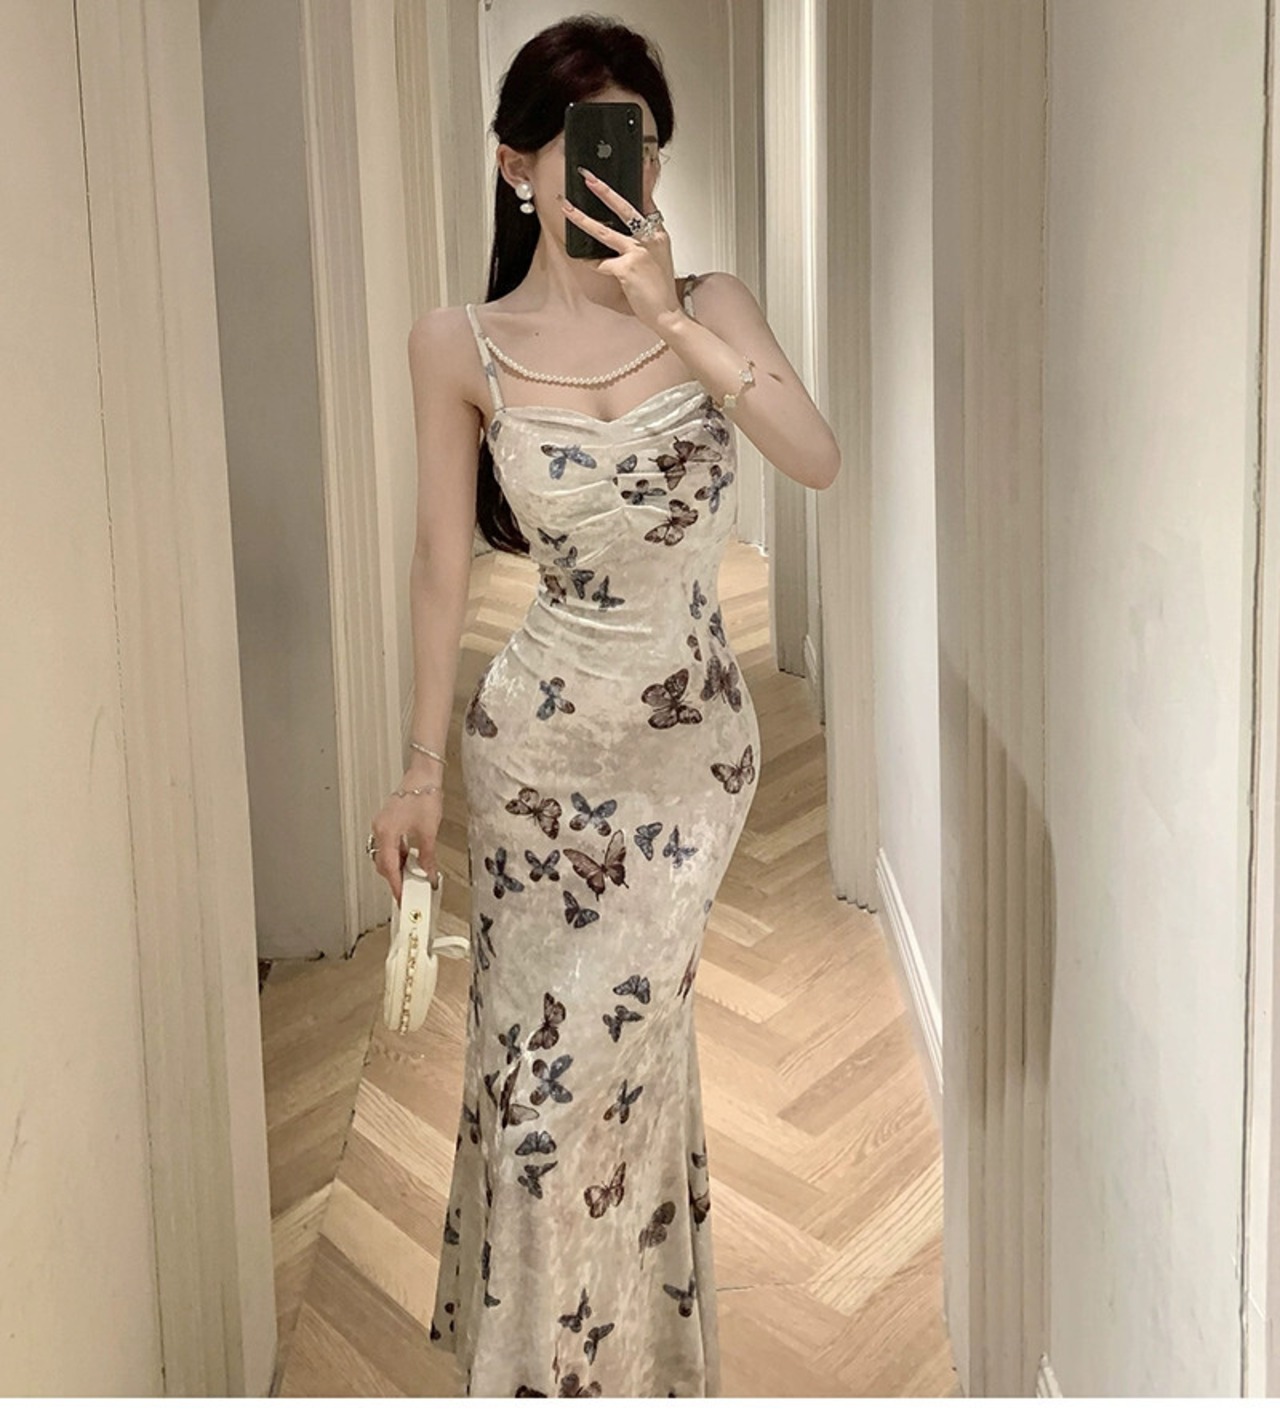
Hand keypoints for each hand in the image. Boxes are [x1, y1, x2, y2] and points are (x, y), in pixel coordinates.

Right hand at [369, 785, 442, 906]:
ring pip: (385, 855)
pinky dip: (397, 856)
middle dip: (395, 879)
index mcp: (386, 833)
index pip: (388, 868)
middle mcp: (380, 830)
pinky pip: (389, 846)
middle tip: (408, 892)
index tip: (402, 899)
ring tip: (412, 878)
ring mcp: (382, 826)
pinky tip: (410, 860)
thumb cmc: (423, 795)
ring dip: (397, 867)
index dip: (396, 886)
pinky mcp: (388, 822)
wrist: (423, 775)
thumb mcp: (429, 831)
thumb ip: (426, 856)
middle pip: (383, 864)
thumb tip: (428, 873)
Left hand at [560, 168, 680, 331]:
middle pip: (624, 208)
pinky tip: (583, 260)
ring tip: (567, 209)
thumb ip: (647, 237)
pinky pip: (601, 263)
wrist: (666, 312)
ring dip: (582, 219)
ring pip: (604, 232)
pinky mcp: (626, 269)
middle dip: (604, 191)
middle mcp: (649, 239)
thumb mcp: (659, 255)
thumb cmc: (660, 286)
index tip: (644, 162)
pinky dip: (591, 262)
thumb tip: (632, 225)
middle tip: (588, 177)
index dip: (646, 180)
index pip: (649, 200)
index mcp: (658, 233)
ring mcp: (637, 253)